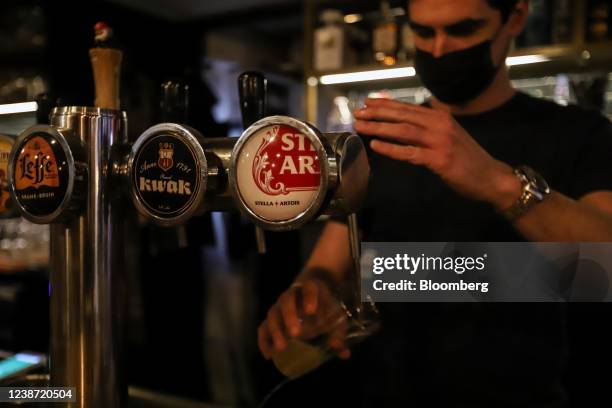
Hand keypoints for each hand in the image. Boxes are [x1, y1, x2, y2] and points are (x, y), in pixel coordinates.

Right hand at [258, 279, 350, 359]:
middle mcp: (291, 294)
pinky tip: (268, 355)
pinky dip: (263, 341)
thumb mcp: (335, 314)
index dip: (309, 298)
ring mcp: (279, 305)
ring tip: (281, 349)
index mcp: (310, 288)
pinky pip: (263, 327)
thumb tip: (343, 353)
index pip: (309, 288)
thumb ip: (339, 332)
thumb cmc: (324, 305)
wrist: (310, 292)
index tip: (310, 311)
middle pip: (287, 301)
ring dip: (276, 331)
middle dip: (289, 316)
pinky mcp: (272, 318)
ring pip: (273, 314)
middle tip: (295, 334)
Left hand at [353, 98, 520, 210]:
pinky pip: (410, 153)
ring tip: (360, 126)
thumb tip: (406, 120)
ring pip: (403, 131)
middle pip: (402, 116)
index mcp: (441, 117)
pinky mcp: (439, 160)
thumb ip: (430, 127)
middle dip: (377, 113)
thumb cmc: (467, 159)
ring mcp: (440, 141)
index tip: (366, 102)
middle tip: (356, 113)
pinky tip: (376, 146)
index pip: (408, 108)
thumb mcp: (449, 136)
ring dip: (379, 128)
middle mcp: (440, 125)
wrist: (491, 177)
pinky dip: (391, 149)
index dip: (385, 104)